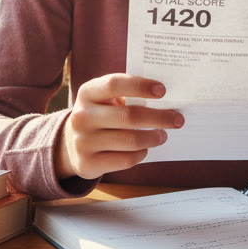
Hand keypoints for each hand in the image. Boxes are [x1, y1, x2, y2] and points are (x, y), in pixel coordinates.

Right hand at [58, 74, 183, 180]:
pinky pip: (125, 159)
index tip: (163, 90)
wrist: (70, 144)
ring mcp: (82, 142)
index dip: (140, 86)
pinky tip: (145, 149)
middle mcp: (81, 116)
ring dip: (153, 137)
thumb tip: (166, 99)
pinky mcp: (87, 164)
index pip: (115, 84)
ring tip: (163, 135)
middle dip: (159, 117)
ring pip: (130, 140)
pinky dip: (141, 154)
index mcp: (87, 93)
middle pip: (129, 116)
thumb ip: (126, 95)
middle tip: (177, 119)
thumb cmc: (99, 115)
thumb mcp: (104, 100)